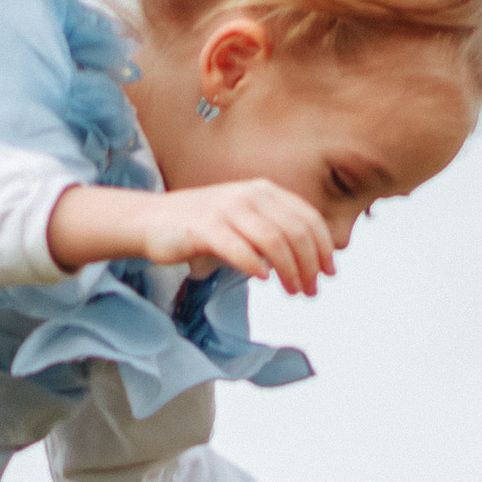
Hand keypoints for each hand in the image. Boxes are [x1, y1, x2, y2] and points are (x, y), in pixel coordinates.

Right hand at [48, 179, 338, 298]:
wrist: (153, 220)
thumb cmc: (202, 227)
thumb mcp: (245, 220)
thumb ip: (274, 231)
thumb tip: (309, 259)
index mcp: (264, 190)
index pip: (307, 217)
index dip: (323, 247)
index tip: (328, 272)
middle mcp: (249, 195)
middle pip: (295, 231)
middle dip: (309, 264)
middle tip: (311, 290)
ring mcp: (226, 210)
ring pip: (273, 242)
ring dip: (289, 271)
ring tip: (293, 291)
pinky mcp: (205, 228)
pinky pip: (239, 248)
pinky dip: (256, 265)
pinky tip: (263, 279)